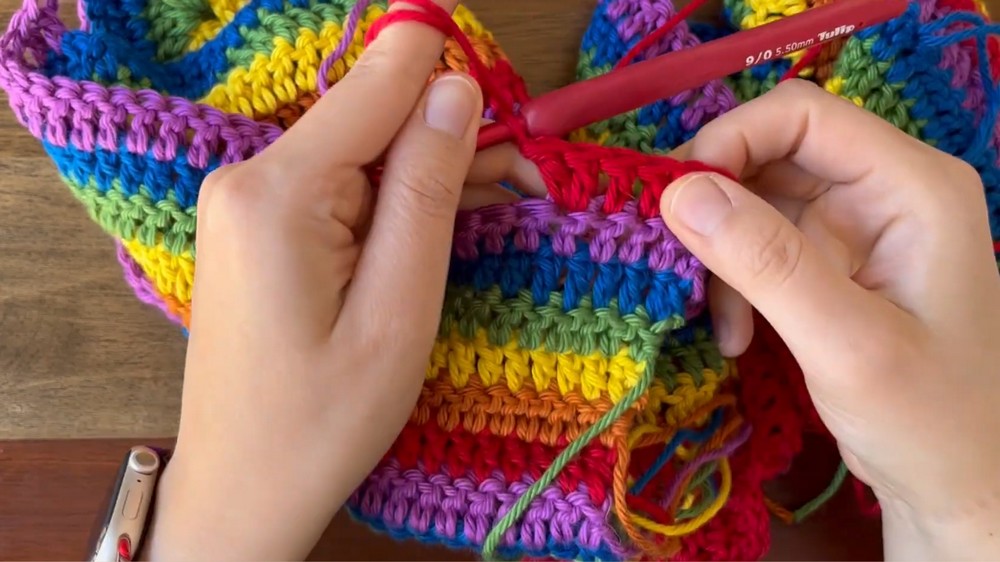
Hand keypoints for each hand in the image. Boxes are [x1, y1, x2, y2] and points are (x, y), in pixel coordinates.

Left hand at [140, 1, 518, 558]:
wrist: (243, 489)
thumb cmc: (322, 420)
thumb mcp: (397, 309)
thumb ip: (425, 189)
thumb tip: (457, 89)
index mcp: (279, 191)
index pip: (378, 81)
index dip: (452, 78)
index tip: (512, 116)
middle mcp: (249, 178)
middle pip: (373, 118)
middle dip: (451, 140)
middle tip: (529, 183)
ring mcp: (247, 202)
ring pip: (363, 153)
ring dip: (430, 174)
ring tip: (500, 208)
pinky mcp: (259, 227)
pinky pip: (340, 188)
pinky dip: (394, 201)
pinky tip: (440, 225)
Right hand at [659, 80, 999, 559]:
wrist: (960, 485)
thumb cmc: (930, 419)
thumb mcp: (848, 344)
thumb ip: (769, 263)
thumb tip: (680, 192)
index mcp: (911, 186)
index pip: (802, 116)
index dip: (728, 141)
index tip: (674, 201)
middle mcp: (883, 190)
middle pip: (772, 154)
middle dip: (717, 205)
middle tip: (675, 260)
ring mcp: (856, 227)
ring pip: (756, 201)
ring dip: (720, 254)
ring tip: (714, 318)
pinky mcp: (831, 264)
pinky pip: (760, 246)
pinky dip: (734, 284)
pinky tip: (735, 335)